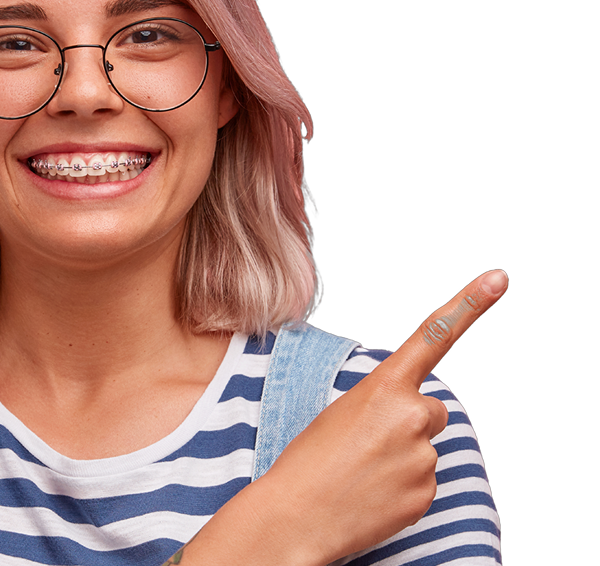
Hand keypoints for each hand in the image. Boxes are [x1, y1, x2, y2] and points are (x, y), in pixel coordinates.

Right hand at [176, 269, 507, 564]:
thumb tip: (410, 423)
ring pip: (425, 449)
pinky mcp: (427, 494)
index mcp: (384, 386)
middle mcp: (412, 415)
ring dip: (402, 459)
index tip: (498, 279)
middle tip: (368, 445)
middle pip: (431, 411)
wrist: (296, 516)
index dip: (469, 305)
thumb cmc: (308, 460)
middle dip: (409, 423)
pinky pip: (424, 483)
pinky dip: (402, 488)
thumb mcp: (339, 413)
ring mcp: (423, 457)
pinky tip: (372, 495)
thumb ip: (382, 404)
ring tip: (363, 473)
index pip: (433, 337)